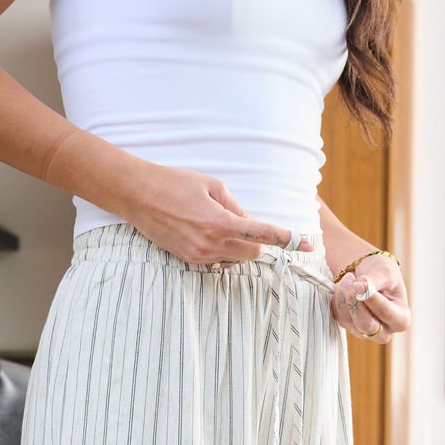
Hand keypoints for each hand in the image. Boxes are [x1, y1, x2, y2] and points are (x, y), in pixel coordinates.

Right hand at [121, 162, 313, 266]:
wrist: (138, 196)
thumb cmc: (175, 183)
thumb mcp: (213, 185)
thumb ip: (236, 207)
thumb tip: (250, 224)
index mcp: (221, 223)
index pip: (263, 234)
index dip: (288, 240)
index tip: (307, 245)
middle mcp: (211, 245)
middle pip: (253, 253)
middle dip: (257, 241)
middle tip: (244, 221)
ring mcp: (198, 256)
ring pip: (235, 259)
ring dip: (238, 245)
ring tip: (216, 222)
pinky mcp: (187, 260)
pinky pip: (216, 260)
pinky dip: (221, 248)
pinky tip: (204, 230)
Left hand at [330, 254, 410, 343]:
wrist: (370, 274)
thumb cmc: (383, 273)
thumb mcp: (384, 271)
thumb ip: (374, 281)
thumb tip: (359, 287)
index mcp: (402, 319)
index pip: (386, 313)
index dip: (370, 298)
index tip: (359, 283)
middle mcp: (385, 332)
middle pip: (365, 325)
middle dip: (354, 300)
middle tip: (351, 280)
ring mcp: (366, 333)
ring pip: (348, 320)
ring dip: (343, 296)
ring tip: (349, 278)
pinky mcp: (349, 328)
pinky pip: (338, 317)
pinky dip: (337, 300)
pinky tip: (344, 288)